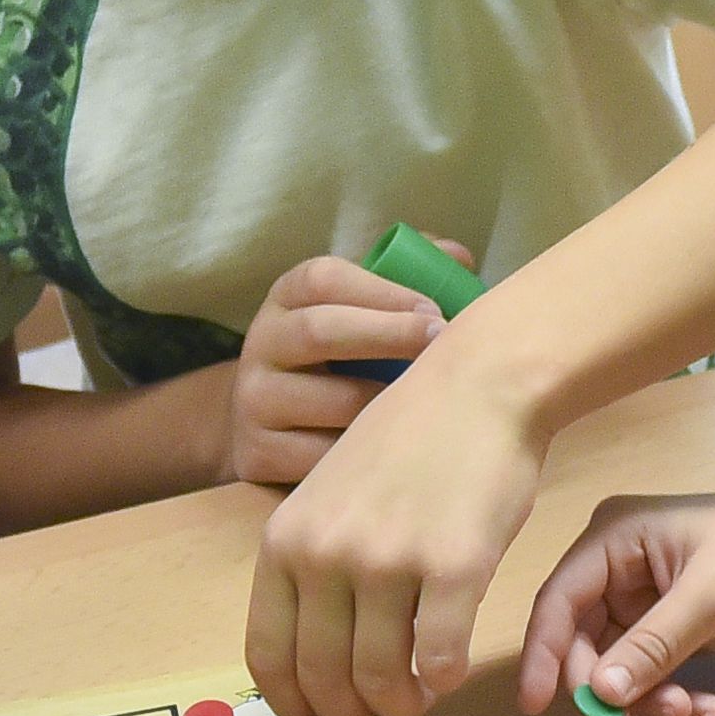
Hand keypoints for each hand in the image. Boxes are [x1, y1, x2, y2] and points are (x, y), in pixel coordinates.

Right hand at [222, 254, 444, 489]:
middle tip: (441, 341)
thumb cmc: (334, 358)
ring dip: (387, 402)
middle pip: (318, 330)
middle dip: (387, 334)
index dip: (381, 291)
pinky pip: (324, 457)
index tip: (433, 309)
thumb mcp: (355, 311)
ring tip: (431, 400)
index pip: (323, 279)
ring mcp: (256, 400)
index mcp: (286, 298)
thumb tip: (458, 258)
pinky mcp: (259, 453)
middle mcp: (263, 343)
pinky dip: (367, 454)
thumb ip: (402, 279)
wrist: (265, 426)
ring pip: (330, 401)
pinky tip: (400, 448)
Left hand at [252, 354, 545, 715]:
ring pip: (382, 680)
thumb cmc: (408, 443)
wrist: (478, 389)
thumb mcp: (328, 498)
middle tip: (380, 709)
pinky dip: (445, 678)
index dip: (296, 702)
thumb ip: (312, 566)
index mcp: (284, 542)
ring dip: (403, 703)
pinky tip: (451, 666)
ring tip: (419, 692)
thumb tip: (316, 653)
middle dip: (353, 713)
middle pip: (324, 680)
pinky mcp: (452, 566)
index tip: (323, 713)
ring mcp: (387, 561)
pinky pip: (440, 659)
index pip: (268, 657)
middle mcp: (325, 555)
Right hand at [516, 469, 714, 715]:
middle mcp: (615, 569)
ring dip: (648, 699)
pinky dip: (673, 696)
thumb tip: (599, 692)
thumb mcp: (706, 597)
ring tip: (691, 714)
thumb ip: (651, 645)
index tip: (536, 705)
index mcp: (611, 539)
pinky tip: (711, 711)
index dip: (543, 654)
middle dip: (609, 688)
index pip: (559, 600)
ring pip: (618, 667)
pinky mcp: (666, 629)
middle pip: (583, 642)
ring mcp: (639, 601)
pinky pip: (652, 673)